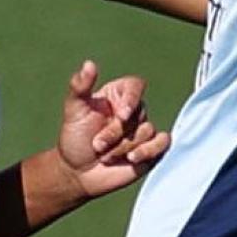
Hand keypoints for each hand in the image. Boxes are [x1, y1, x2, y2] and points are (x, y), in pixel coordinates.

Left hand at [55, 60, 171, 198]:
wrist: (78, 173)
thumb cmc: (75, 139)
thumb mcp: (74, 110)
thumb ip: (80, 86)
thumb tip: (89, 64)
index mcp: (117, 96)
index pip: (136, 86)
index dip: (132, 98)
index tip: (121, 114)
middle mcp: (133, 112)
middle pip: (139, 113)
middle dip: (116, 132)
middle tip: (97, 145)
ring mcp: (143, 131)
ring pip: (147, 131)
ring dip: (123, 147)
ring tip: (106, 157)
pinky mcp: (152, 149)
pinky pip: (162, 143)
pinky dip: (149, 150)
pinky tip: (132, 158)